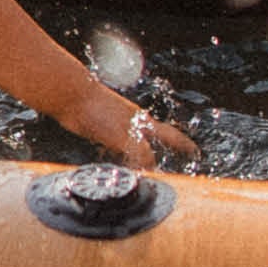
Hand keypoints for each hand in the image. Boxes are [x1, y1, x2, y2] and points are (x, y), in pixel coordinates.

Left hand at [81, 86, 198, 170]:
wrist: (71, 96)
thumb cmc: (99, 112)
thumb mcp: (124, 136)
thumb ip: (140, 153)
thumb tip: (151, 170)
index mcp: (144, 122)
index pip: (171, 136)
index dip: (184, 147)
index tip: (196, 154)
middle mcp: (133, 123)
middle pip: (153, 141)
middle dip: (163, 153)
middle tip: (172, 163)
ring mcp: (116, 125)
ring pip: (133, 145)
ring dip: (138, 157)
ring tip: (143, 169)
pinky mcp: (99, 130)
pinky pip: (114, 147)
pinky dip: (117, 157)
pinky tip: (113, 163)